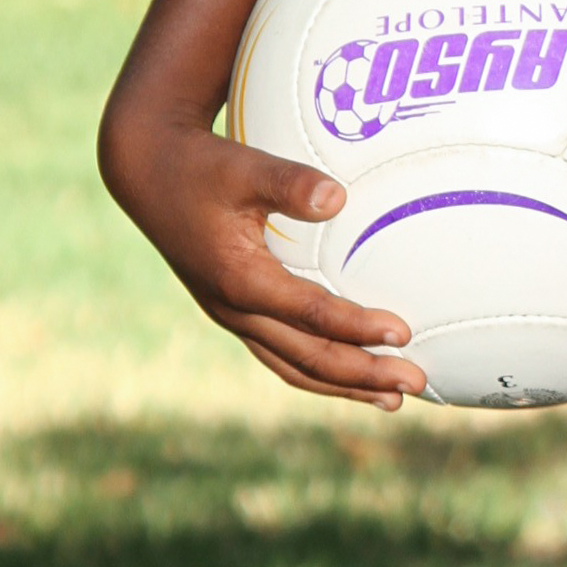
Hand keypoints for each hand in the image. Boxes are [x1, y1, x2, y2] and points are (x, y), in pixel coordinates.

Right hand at [104, 117, 422, 408]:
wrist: (149, 173)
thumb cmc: (202, 166)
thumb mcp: (244, 166)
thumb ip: (290, 183)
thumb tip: (338, 197)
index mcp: (239, 279)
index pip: (311, 315)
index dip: (358, 327)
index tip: (404, 333)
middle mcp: (234, 309)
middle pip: (308, 357)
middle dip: (363, 375)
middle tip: (416, 382)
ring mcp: (232, 316)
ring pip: (294, 366)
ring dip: (344, 385)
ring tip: (392, 400)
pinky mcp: (235, 311)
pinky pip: (281, 355)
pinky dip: (318, 371)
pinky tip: (349, 377)